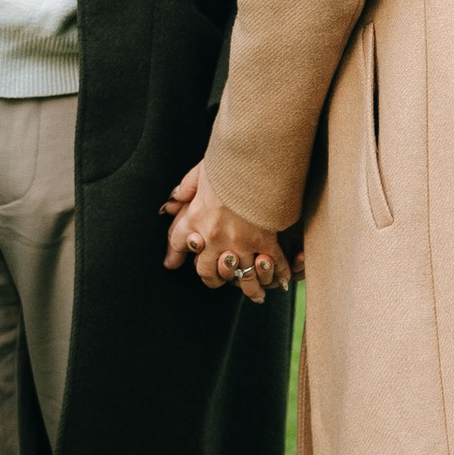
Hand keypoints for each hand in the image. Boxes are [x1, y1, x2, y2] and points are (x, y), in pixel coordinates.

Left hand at [163, 159, 295, 302]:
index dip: (175, 254)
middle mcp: (214, 237)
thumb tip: (174, 198)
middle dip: (211, 278)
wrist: (255, 160)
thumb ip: (187, 187)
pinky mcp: (265, 241)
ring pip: (240, 277)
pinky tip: (282, 279)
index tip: (172, 263)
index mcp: (195, 218)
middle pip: (206, 271)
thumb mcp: (201, 171)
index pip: (178, 242)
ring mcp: (240, 242)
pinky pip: (272, 264)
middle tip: (216, 279)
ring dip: (247, 287)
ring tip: (254, 293)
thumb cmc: (228, 162)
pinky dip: (278, 273)